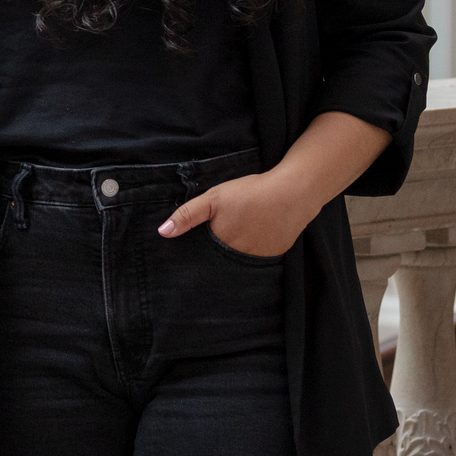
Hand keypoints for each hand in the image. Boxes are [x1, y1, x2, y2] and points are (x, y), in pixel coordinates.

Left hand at [157, 167, 314, 259]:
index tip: (194, 252)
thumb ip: (187, 215)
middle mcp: (240, 258)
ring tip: (237, 235)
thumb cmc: (250, 193)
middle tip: (217, 240)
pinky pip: (258, 257)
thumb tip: (162, 233)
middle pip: (222, 262)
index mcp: (222, 246)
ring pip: (240, 260)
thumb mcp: (213, 199)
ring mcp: (260, 258)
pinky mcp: (276, 254)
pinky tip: (255, 234)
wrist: (293, 193)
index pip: (204, 259)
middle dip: (216, 257)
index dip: (199, 255)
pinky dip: (254, 249)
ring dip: (235, 254)